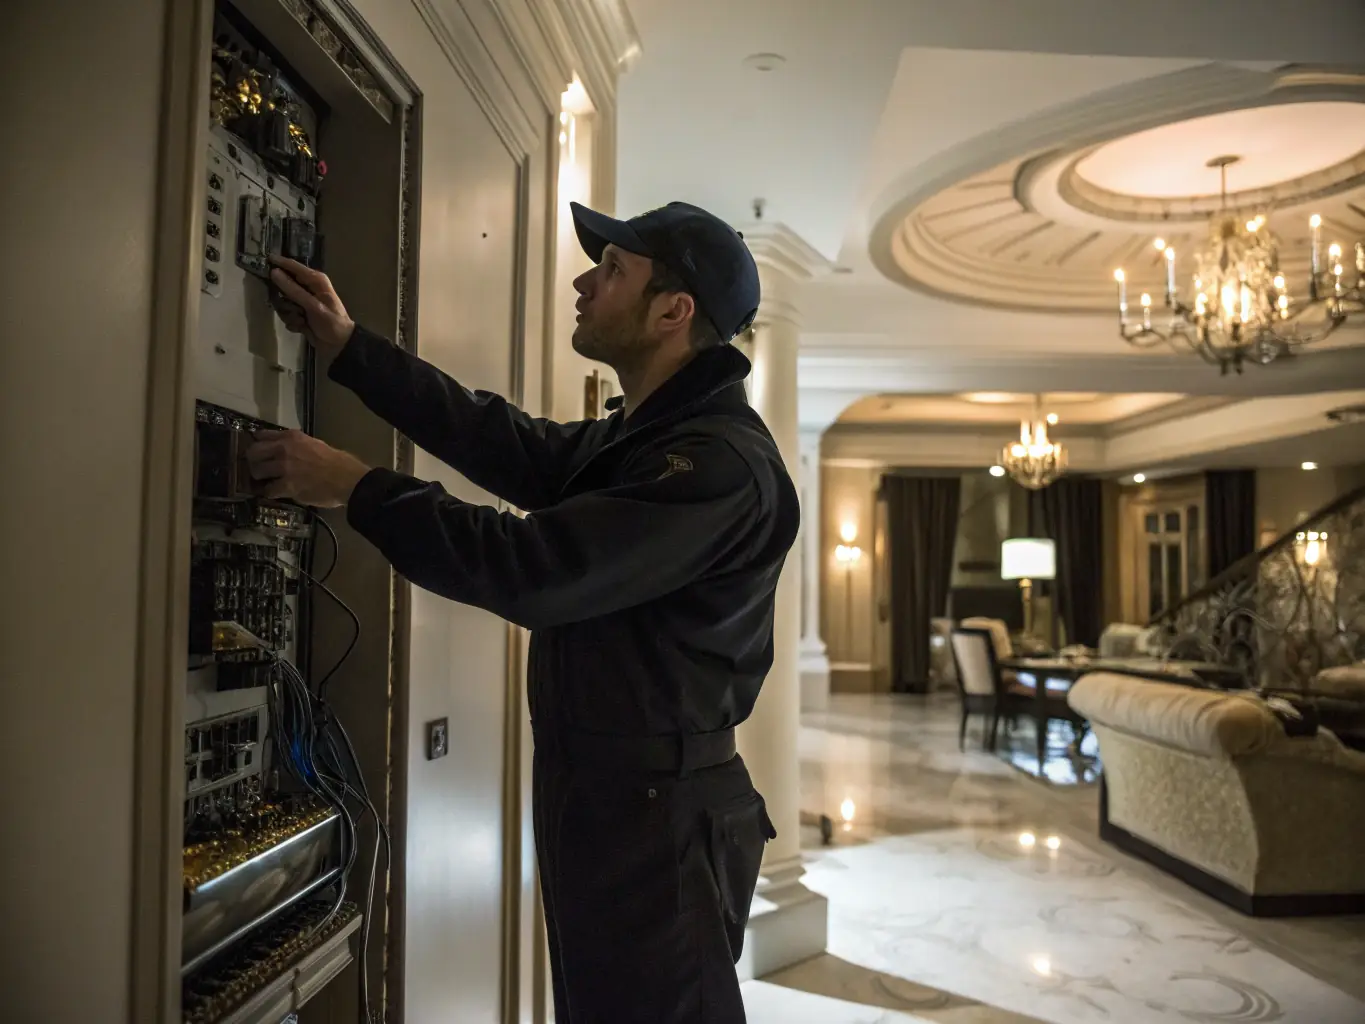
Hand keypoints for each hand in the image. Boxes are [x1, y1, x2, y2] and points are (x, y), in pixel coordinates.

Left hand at [246, 429, 370, 507]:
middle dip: (253, 462)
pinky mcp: (286, 486)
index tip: (257, 450)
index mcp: (292, 437)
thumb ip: (296, 445)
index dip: (257, 444)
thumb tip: (284, 450)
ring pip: (256, 471)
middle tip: (259, 469)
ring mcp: (284, 468)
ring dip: (260, 478)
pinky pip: (268, 490)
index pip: (262, 435)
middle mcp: (284, 449)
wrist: (347, 479)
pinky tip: (276, 493)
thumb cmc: (337, 462)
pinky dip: (270, 493)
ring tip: (266, 482)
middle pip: (253, 452)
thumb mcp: (315, 444)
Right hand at [268, 255, 355, 356]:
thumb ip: (293, 290)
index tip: (265, 258)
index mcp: (316, 281)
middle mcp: (309, 288)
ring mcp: (304, 302)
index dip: (280, 262)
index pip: (294, 267)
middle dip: (284, 299)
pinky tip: (302, 327)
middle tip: (291, 306)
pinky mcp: (300, 314)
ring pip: (283, 302)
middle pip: (284, 285)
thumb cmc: (331, 323)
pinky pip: (286, 314)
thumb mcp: (313, 306)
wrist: (339, 346)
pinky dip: (293, 322)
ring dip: (289, 313)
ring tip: (301, 320)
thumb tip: (274, 272)